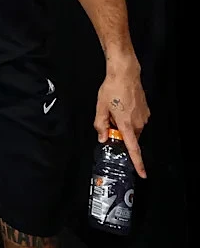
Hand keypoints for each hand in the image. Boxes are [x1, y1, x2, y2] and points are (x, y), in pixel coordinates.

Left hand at [95, 60, 150, 177]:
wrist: (125, 74)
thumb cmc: (112, 89)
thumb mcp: (100, 108)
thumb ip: (100, 125)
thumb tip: (102, 138)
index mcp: (126, 124)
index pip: (133, 148)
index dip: (138, 163)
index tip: (143, 173)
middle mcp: (138, 123)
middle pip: (129, 137)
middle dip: (120, 134)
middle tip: (109, 119)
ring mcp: (144, 117)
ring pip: (133, 129)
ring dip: (123, 125)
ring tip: (115, 109)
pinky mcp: (146, 112)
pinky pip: (136, 121)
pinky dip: (129, 118)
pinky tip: (122, 106)